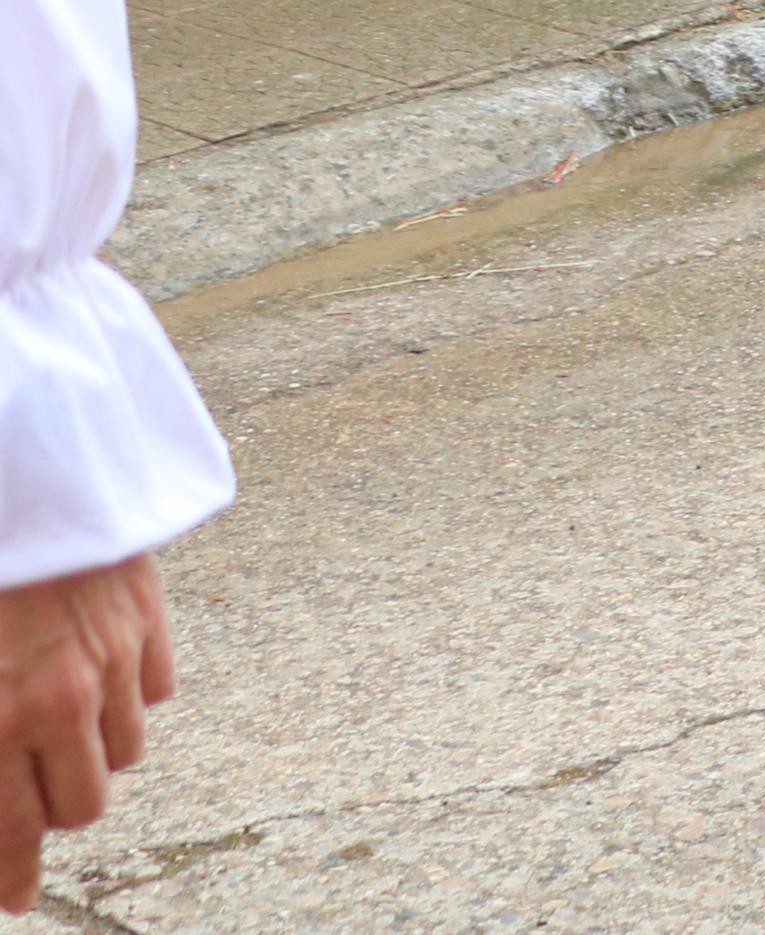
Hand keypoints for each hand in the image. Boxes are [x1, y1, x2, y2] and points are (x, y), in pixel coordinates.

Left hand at [0, 555, 177, 914]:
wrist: (17, 467)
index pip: (12, 833)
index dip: (14, 877)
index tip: (16, 898)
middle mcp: (63, 701)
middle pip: (83, 805)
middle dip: (53, 811)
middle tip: (29, 797)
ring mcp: (114, 658)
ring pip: (125, 752)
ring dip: (92, 751)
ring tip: (61, 725)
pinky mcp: (148, 617)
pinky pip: (156, 690)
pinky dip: (129, 695)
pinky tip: (100, 673)